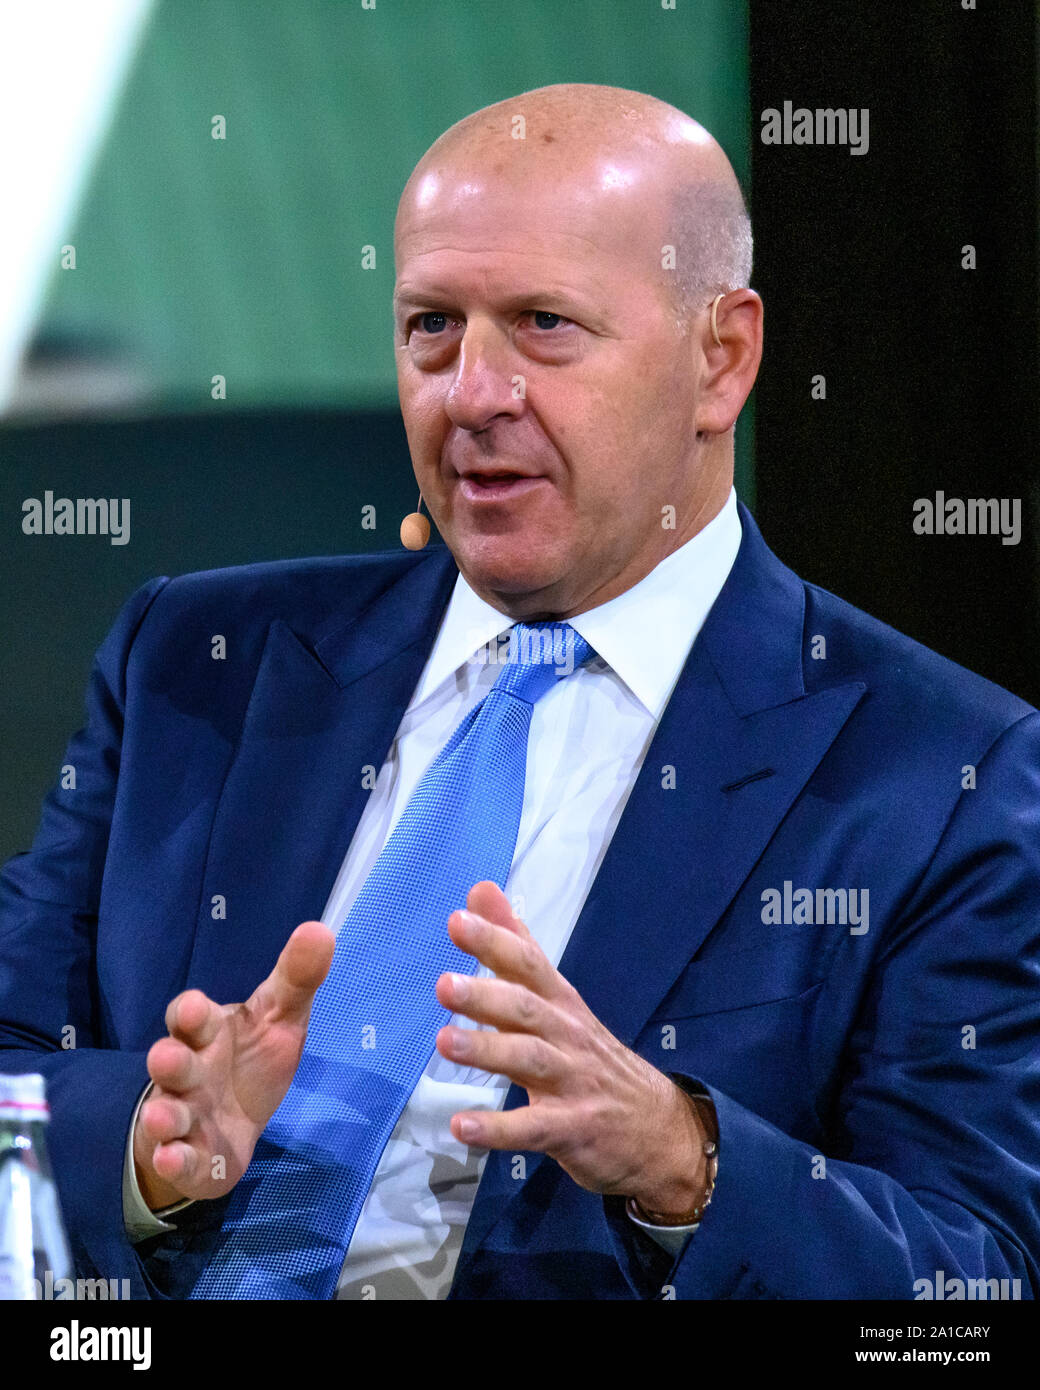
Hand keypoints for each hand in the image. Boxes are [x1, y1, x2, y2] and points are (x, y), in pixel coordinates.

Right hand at [133, 920, 334, 1210]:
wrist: (233, 1124)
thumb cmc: (251, 1059)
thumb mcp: (280, 1017)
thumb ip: (297, 978)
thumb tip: (320, 929)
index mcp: (208, 1032)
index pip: (190, 1016)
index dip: (189, 1013)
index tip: (194, 1009)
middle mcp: (188, 1072)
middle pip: (171, 1063)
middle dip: (167, 1061)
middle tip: (166, 1058)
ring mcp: (183, 1115)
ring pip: (166, 1113)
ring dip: (163, 1115)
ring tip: (164, 1118)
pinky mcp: (189, 1157)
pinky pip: (177, 1159)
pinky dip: (174, 1159)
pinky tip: (174, 1158)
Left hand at [434, 882, 708, 1216]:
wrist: (660, 1130)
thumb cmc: (593, 1058)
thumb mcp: (560, 1001)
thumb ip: (517, 948)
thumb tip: (480, 891)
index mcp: (562, 1004)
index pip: (529, 964)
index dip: (496, 941)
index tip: (458, 920)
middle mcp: (567, 1036)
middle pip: (527, 1009)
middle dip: (487, 995)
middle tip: (444, 984)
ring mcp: (573, 1083)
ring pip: (529, 1060)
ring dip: (488, 1050)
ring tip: (445, 1042)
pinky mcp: (573, 1129)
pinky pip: (533, 1128)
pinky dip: (498, 1128)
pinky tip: (461, 1126)